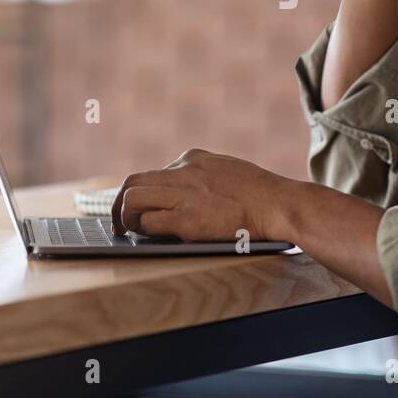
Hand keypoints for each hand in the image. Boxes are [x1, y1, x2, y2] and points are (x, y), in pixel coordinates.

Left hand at [111, 148, 294, 242]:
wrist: (279, 204)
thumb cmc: (261, 193)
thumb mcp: (227, 169)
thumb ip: (204, 176)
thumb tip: (184, 191)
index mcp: (193, 158)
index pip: (154, 173)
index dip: (143, 194)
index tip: (139, 209)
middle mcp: (183, 172)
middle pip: (133, 182)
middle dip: (119, 204)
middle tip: (118, 223)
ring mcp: (184, 195)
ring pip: (132, 199)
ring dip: (125, 218)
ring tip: (127, 232)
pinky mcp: (188, 219)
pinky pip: (148, 223)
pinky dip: (143, 231)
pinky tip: (147, 239)